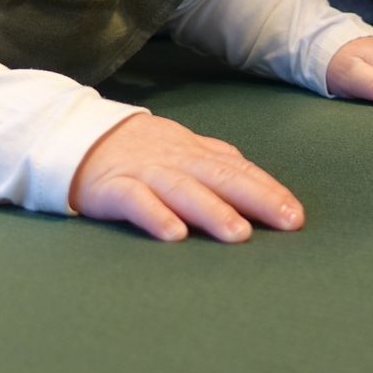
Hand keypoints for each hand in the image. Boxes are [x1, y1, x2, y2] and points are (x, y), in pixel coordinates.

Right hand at [69, 113, 304, 242]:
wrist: (76, 137)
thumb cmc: (138, 149)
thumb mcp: (181, 147)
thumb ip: (215, 159)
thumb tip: (255, 174)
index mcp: (193, 152)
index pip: (237, 170)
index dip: (267, 190)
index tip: (296, 214)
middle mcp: (174, 160)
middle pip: (219, 177)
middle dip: (256, 199)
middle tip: (286, 221)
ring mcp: (143, 172)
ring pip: (182, 189)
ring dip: (212, 211)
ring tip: (239, 234)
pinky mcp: (112, 188)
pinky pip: (135, 201)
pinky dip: (155, 215)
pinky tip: (174, 234)